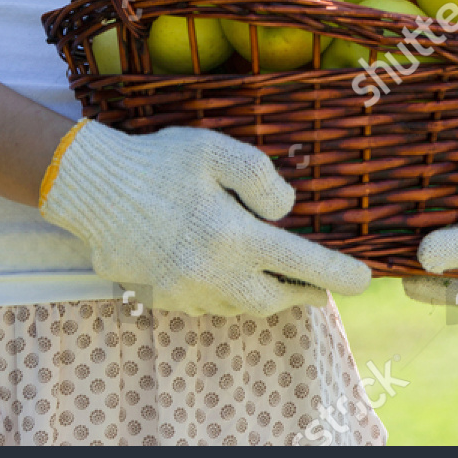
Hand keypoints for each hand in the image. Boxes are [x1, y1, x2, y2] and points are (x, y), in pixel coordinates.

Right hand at [40, 121, 371, 316]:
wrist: (91, 188)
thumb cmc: (157, 161)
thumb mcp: (216, 150)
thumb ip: (261, 177)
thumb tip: (287, 210)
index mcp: (232, 236)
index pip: (302, 263)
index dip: (339, 274)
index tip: (365, 281)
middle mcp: (213, 274)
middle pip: (273, 301)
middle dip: (303, 295)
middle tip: (320, 287)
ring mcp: (184, 292)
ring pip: (239, 307)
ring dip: (263, 296)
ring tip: (275, 281)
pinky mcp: (160, 297)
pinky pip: (205, 305)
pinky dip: (224, 295)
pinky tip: (223, 274)